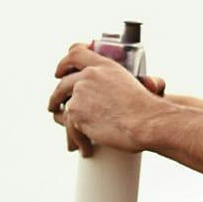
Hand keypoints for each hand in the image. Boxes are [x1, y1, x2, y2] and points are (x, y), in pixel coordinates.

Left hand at [48, 42, 166, 155]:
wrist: (146, 122)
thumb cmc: (147, 109)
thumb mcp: (134, 84)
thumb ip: (117, 84)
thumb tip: (110, 96)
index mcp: (104, 66)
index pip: (76, 53)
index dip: (65, 63)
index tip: (60, 72)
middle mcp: (89, 75)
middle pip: (63, 83)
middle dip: (56, 96)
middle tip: (55, 104)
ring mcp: (80, 94)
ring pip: (63, 108)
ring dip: (63, 120)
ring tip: (69, 132)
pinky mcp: (76, 113)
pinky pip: (69, 128)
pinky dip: (77, 140)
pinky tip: (84, 148)